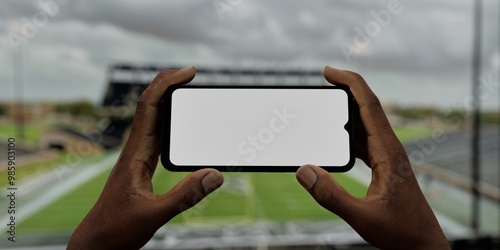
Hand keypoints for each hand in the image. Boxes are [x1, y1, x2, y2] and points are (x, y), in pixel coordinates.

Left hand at [67, 67, 223, 249]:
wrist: (97, 243)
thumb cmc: (117, 229)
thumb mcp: (155, 214)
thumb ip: (186, 195)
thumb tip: (216, 175)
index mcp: (134, 154)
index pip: (148, 106)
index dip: (166, 83)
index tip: (189, 72)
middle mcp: (134, 150)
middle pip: (150, 106)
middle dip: (169, 85)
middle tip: (191, 76)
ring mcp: (137, 157)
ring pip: (152, 119)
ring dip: (169, 101)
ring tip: (189, 93)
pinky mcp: (141, 166)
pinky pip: (156, 135)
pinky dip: (170, 122)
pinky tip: (181, 125)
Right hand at [296, 66, 449, 249]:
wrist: (421, 244)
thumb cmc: (399, 231)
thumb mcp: (361, 215)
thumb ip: (330, 195)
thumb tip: (303, 170)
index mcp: (388, 151)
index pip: (369, 105)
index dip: (350, 83)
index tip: (329, 71)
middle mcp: (390, 148)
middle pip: (367, 108)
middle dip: (346, 89)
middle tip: (323, 81)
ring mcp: (388, 155)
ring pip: (366, 123)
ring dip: (346, 110)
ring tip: (324, 106)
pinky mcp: (384, 165)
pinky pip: (364, 139)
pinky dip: (348, 131)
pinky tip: (335, 136)